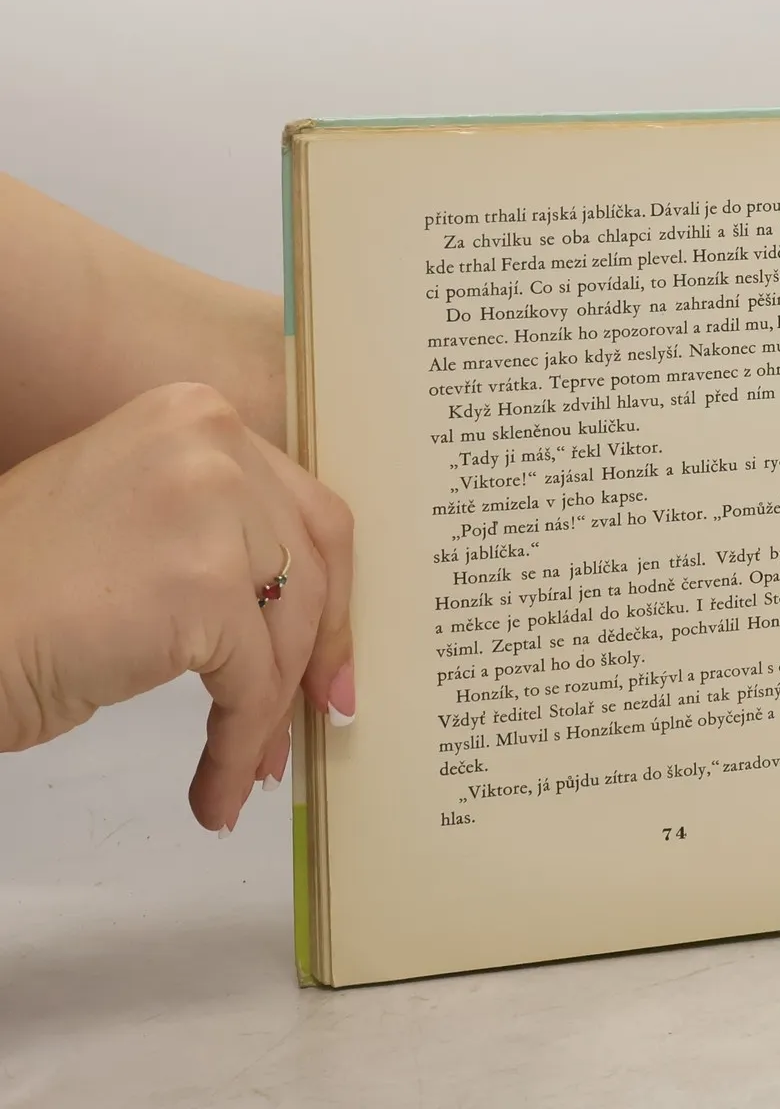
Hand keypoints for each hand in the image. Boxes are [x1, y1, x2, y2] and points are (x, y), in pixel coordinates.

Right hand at [0, 382, 354, 831]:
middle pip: (311, 559)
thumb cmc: (18, 590)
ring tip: (250, 767)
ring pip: (288, 625)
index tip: (328, 650)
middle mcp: (212, 441)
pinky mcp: (202, 586)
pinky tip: (217, 789)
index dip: (326, 587)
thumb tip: (292, 604)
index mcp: (195, 412)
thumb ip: (216, 528)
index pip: (301, 506)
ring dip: (271, 710)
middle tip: (316, 710)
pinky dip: (238, 745)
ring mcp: (211, 507)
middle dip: (317, 647)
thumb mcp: (137, 513)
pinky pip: (249, 683)